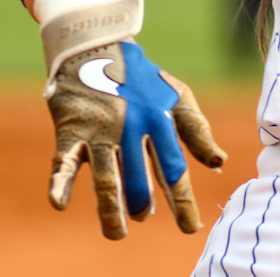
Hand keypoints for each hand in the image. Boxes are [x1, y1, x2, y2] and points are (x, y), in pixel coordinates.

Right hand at [40, 0, 226, 238]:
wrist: (99, 47)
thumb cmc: (144, 81)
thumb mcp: (178, 97)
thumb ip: (196, 131)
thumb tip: (219, 163)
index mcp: (160, 121)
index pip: (174, 167)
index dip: (182, 200)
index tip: (192, 228)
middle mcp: (133, 127)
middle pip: (140, 174)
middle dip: (145, 203)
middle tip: (148, 222)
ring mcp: (100, 129)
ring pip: (106, 174)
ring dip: (110, 207)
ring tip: (118, 234)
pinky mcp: (71, 128)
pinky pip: (64, 160)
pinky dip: (61, 181)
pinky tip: (60, 204)